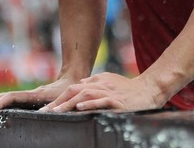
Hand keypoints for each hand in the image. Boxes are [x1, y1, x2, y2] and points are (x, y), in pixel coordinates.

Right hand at [0, 76, 75, 128]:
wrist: (73, 76)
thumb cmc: (69, 89)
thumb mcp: (63, 98)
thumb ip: (54, 106)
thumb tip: (43, 115)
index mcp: (34, 95)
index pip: (11, 98)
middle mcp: (28, 94)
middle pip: (4, 98)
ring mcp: (27, 95)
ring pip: (5, 99)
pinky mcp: (28, 98)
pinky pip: (10, 101)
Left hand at [39, 72, 162, 113]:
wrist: (149, 89)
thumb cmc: (128, 89)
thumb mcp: (109, 82)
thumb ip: (94, 84)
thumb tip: (79, 87)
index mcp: (97, 80)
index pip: (73, 88)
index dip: (58, 99)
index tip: (45, 110)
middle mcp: (101, 84)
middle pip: (75, 90)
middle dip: (58, 102)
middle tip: (44, 112)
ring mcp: (109, 91)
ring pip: (85, 94)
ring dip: (69, 103)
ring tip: (56, 111)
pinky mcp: (118, 100)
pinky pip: (102, 100)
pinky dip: (90, 103)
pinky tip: (80, 107)